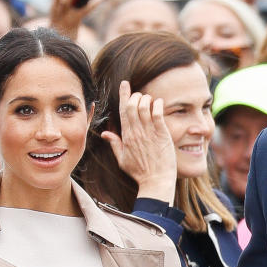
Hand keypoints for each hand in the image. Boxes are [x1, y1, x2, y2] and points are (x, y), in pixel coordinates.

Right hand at [102, 80, 179, 201]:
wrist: (156, 181)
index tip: (125, 84)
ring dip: (147, 99)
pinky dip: (158, 104)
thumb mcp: (122, 160)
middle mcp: (136, 132)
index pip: (122, 110)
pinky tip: (159, 104)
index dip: (123, 95)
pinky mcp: (161, 134)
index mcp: (126, 136)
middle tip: (140, 97)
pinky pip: (157, 113)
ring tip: (150, 101)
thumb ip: (114, 144)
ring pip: (144, 106)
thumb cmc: (140, 173)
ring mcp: (149, 132)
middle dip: (135, 95)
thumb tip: (104, 134)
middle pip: (132, 105)